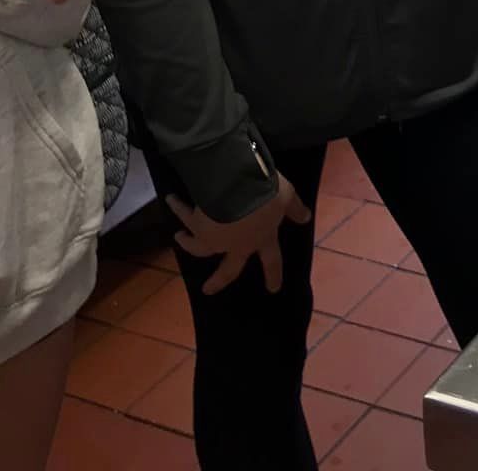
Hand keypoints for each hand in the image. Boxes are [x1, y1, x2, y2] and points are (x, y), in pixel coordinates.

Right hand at [167, 183, 311, 294]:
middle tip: (207, 290)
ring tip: (179, 239)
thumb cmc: (266, 193)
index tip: (273, 290)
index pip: (272, 260)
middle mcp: (236, 244)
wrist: (237, 187)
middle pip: (228, 269)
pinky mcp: (196, 223)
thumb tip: (305, 218)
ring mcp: (213, 237)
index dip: (274, 275)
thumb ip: (295, 208)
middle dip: (218, 281)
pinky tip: (171, 200)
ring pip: (198, 247)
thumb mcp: (286, 196)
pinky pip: (185, 215)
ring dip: (188, 243)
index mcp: (262, 239)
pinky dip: (178, 207)